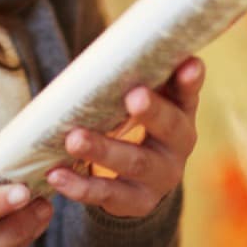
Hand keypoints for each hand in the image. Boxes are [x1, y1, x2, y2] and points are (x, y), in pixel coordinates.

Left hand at [46, 57, 204, 218]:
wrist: (142, 182)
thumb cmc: (136, 123)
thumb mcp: (146, 101)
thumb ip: (137, 76)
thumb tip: (113, 44)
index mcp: (181, 111)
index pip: (188, 92)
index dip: (189, 80)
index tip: (189, 64)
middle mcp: (178, 144)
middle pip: (169, 127)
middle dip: (152, 111)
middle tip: (134, 96)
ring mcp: (160, 176)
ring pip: (134, 162)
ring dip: (102, 149)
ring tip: (74, 139)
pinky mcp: (137, 202)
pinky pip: (107, 194)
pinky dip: (80, 185)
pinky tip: (57, 174)